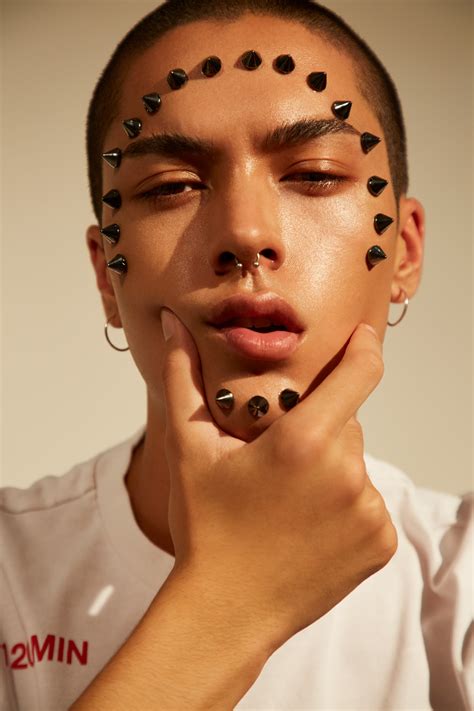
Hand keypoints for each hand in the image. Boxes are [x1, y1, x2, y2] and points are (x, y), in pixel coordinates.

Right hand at [160, 312, 397, 651]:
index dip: (363, 348)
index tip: (361, 336)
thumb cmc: (205, 527)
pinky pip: (368, 503)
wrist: (225, 610)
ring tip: (287, 499)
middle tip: (277, 460)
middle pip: (347, 423)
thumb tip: (172, 322)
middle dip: (318, 428)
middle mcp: (346, 474)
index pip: (359, 374)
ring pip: (356, 463)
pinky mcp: (380, 542)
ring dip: (331, 467)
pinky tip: (307, 526)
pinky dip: (345, 505)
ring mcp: (368, 512)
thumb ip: (183, 376)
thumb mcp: (189, 447)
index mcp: (303, 442)